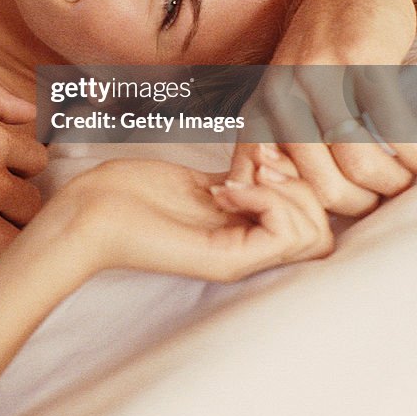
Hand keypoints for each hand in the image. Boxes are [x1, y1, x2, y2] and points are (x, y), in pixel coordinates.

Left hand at [58, 149, 332, 283]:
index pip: (317, 224)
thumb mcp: (202, 179)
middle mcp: (250, 251)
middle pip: (325, 232)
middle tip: (256, 167)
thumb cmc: (134, 192)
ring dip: (286, 192)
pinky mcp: (225, 259)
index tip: (263, 156)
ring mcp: (241, 258)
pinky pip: (284, 233)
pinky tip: (226, 188)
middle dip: (301, 183)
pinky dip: (265, 198)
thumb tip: (275, 162)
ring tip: (240, 178)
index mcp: (247, 231)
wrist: (91, 212)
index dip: (301, 179)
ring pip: (315, 235)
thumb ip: (241, 180)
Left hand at [230, 0, 416, 213]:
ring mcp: (322, 77)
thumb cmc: (324, 44)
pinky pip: (392, 127)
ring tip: (408, 181)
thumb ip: (280, 137)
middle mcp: (284, 95)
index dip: (306, 211)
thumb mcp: (286, 89)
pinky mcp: (362, 62)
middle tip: (384, 202)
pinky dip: (416, 154)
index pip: (269, 183)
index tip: (338, 211)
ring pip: (358, 160)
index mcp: (263, 107)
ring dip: (392, 182)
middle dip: (361, 204)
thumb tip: (278, 200)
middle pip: (322, 183)